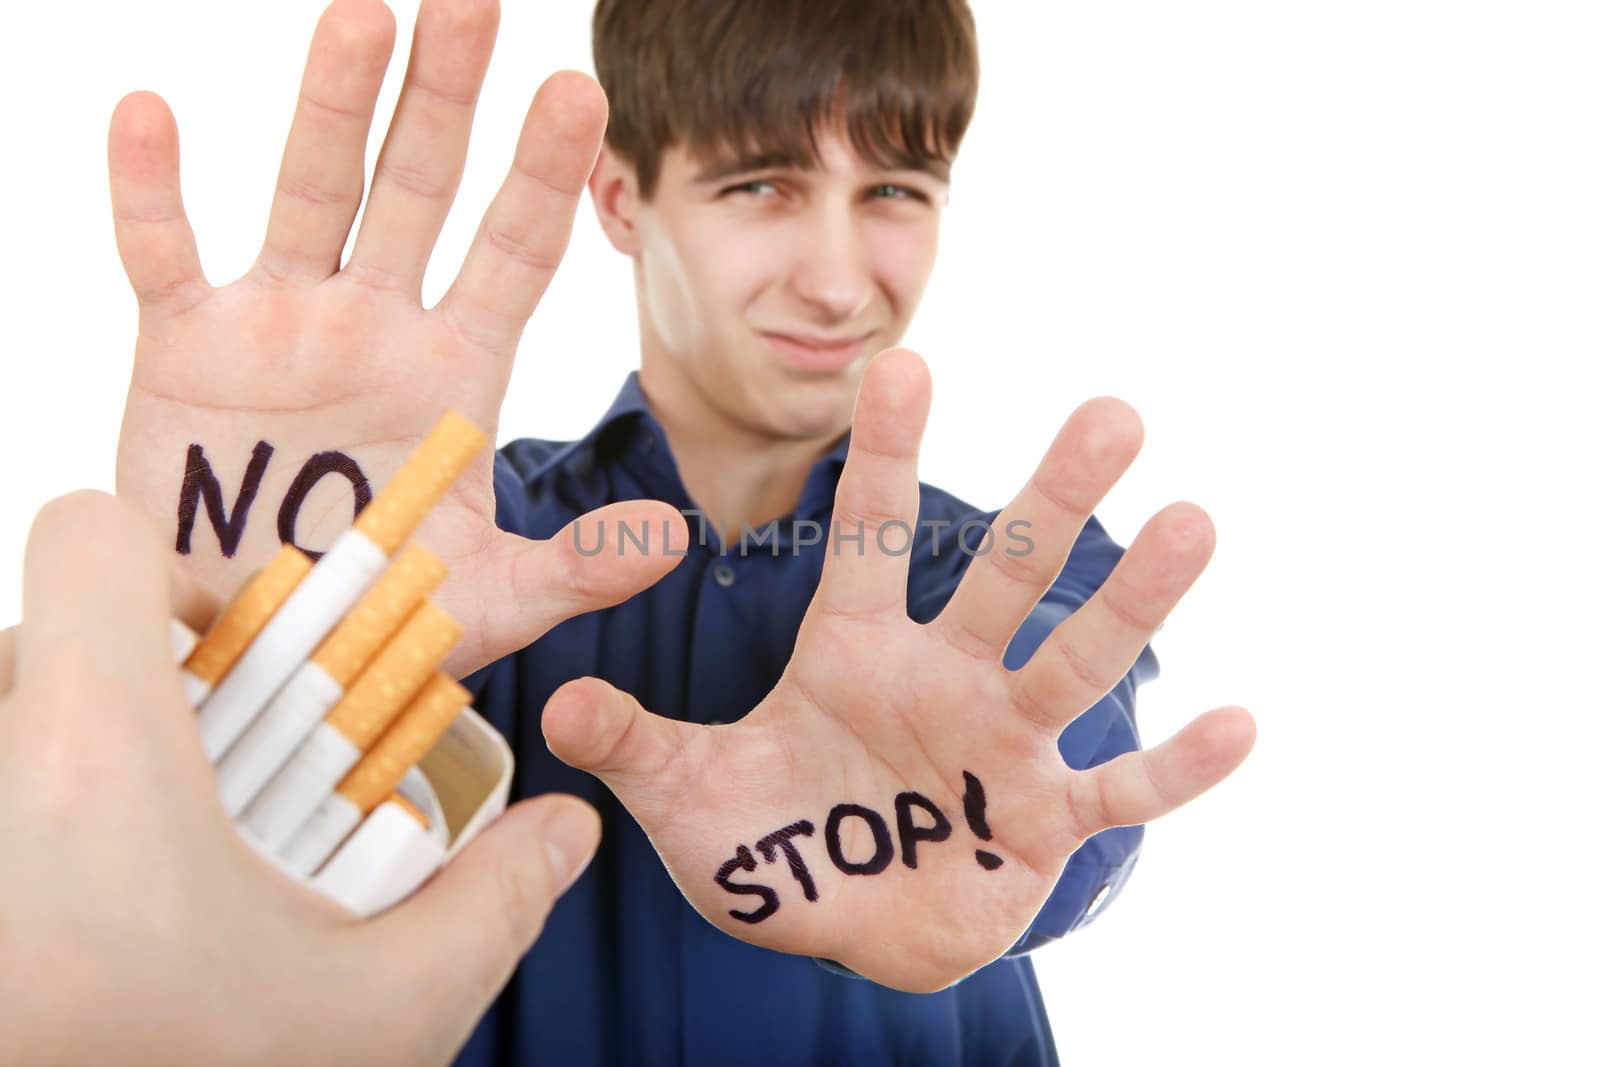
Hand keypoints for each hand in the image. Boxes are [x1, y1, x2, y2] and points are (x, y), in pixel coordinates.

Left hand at [0, 490, 599, 1065]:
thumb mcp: (375, 1016)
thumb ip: (490, 905)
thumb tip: (566, 831)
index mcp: (89, 749)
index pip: (93, 535)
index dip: (181, 574)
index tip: (238, 670)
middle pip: (47, 637)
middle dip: (140, 695)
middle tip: (207, 798)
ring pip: (5, 717)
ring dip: (71, 763)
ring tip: (138, 877)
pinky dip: (27, 822)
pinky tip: (75, 923)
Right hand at [109, 0, 681, 677]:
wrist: (259, 650)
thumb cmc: (381, 617)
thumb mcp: (488, 600)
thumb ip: (578, 567)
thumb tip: (673, 538)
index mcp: (459, 371)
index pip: (515, 254)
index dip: (543, 177)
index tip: (579, 93)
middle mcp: (379, 326)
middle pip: (422, 192)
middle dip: (448, 102)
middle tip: (474, 3)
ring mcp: (283, 326)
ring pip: (313, 195)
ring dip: (333, 109)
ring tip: (362, 17)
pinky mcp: (187, 349)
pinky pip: (164, 255)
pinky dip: (150, 191)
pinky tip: (149, 111)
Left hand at [541, 348, 1256, 992]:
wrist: (844, 924)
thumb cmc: (771, 845)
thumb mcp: (691, 800)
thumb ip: (636, 748)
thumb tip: (559, 707)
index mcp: (853, 652)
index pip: (865, 539)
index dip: (880, 459)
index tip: (901, 366)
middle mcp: (943, 676)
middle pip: (1002, 576)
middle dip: (1050, 499)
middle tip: (1110, 412)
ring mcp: (1003, 744)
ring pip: (1074, 660)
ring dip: (1133, 600)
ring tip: (1194, 521)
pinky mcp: (1046, 822)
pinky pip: (1121, 792)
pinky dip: (1177, 769)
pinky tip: (1242, 722)